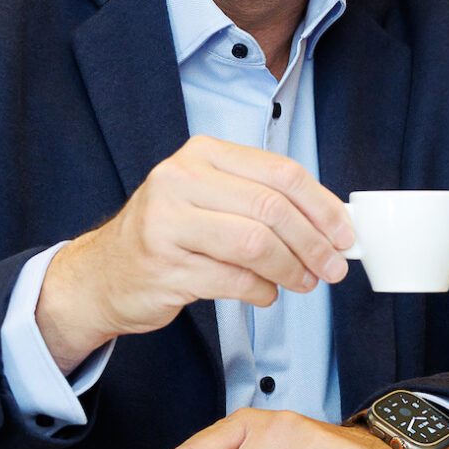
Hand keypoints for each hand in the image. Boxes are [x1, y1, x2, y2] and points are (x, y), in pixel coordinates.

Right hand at [38, 136, 355, 369]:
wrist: (104, 274)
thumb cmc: (169, 234)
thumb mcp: (210, 197)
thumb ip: (263, 199)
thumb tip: (330, 223)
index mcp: (202, 155)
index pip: (280, 173)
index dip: (322, 206)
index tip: (344, 233)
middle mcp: (180, 180)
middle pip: (271, 209)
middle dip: (313, 243)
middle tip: (333, 267)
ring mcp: (167, 223)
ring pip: (255, 245)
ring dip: (291, 269)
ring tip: (304, 282)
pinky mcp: (164, 267)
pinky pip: (234, 281)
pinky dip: (261, 291)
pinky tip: (266, 293)